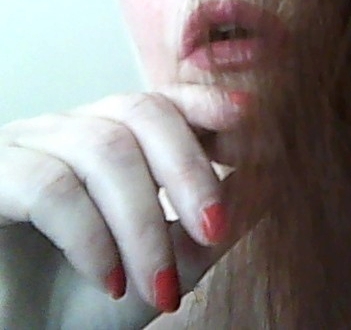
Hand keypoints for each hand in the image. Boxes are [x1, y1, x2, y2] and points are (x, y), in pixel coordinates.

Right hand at [0, 84, 257, 328]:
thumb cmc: (89, 299)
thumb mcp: (170, 261)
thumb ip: (216, 217)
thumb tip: (273, 175)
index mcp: (117, 139)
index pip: (167, 100)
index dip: (210, 104)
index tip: (254, 123)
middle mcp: (73, 130)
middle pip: (142, 111)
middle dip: (189, 169)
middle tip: (216, 228)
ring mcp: (28, 147)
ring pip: (104, 150)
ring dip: (143, 225)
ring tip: (162, 287)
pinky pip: (51, 186)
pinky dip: (92, 238)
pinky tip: (111, 281)